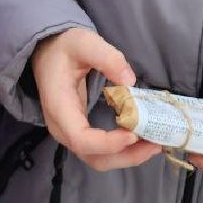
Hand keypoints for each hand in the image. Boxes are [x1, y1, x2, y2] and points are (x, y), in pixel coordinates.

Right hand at [30, 28, 160, 171]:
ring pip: (98, 159)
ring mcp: (71, 133)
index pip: (81, 138)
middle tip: (155, 144)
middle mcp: (62, 127)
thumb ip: (106, 57)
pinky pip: (101, 152)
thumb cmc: (64, 49)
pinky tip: (143, 140)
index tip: (134, 134)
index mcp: (59, 107)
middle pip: (93, 157)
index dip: (108, 143)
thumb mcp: (83, 42)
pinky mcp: (81, 133)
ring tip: (154, 144)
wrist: (47, 53)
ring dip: (128, 156)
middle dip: (126, 156)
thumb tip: (129, 81)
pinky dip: (123, 151)